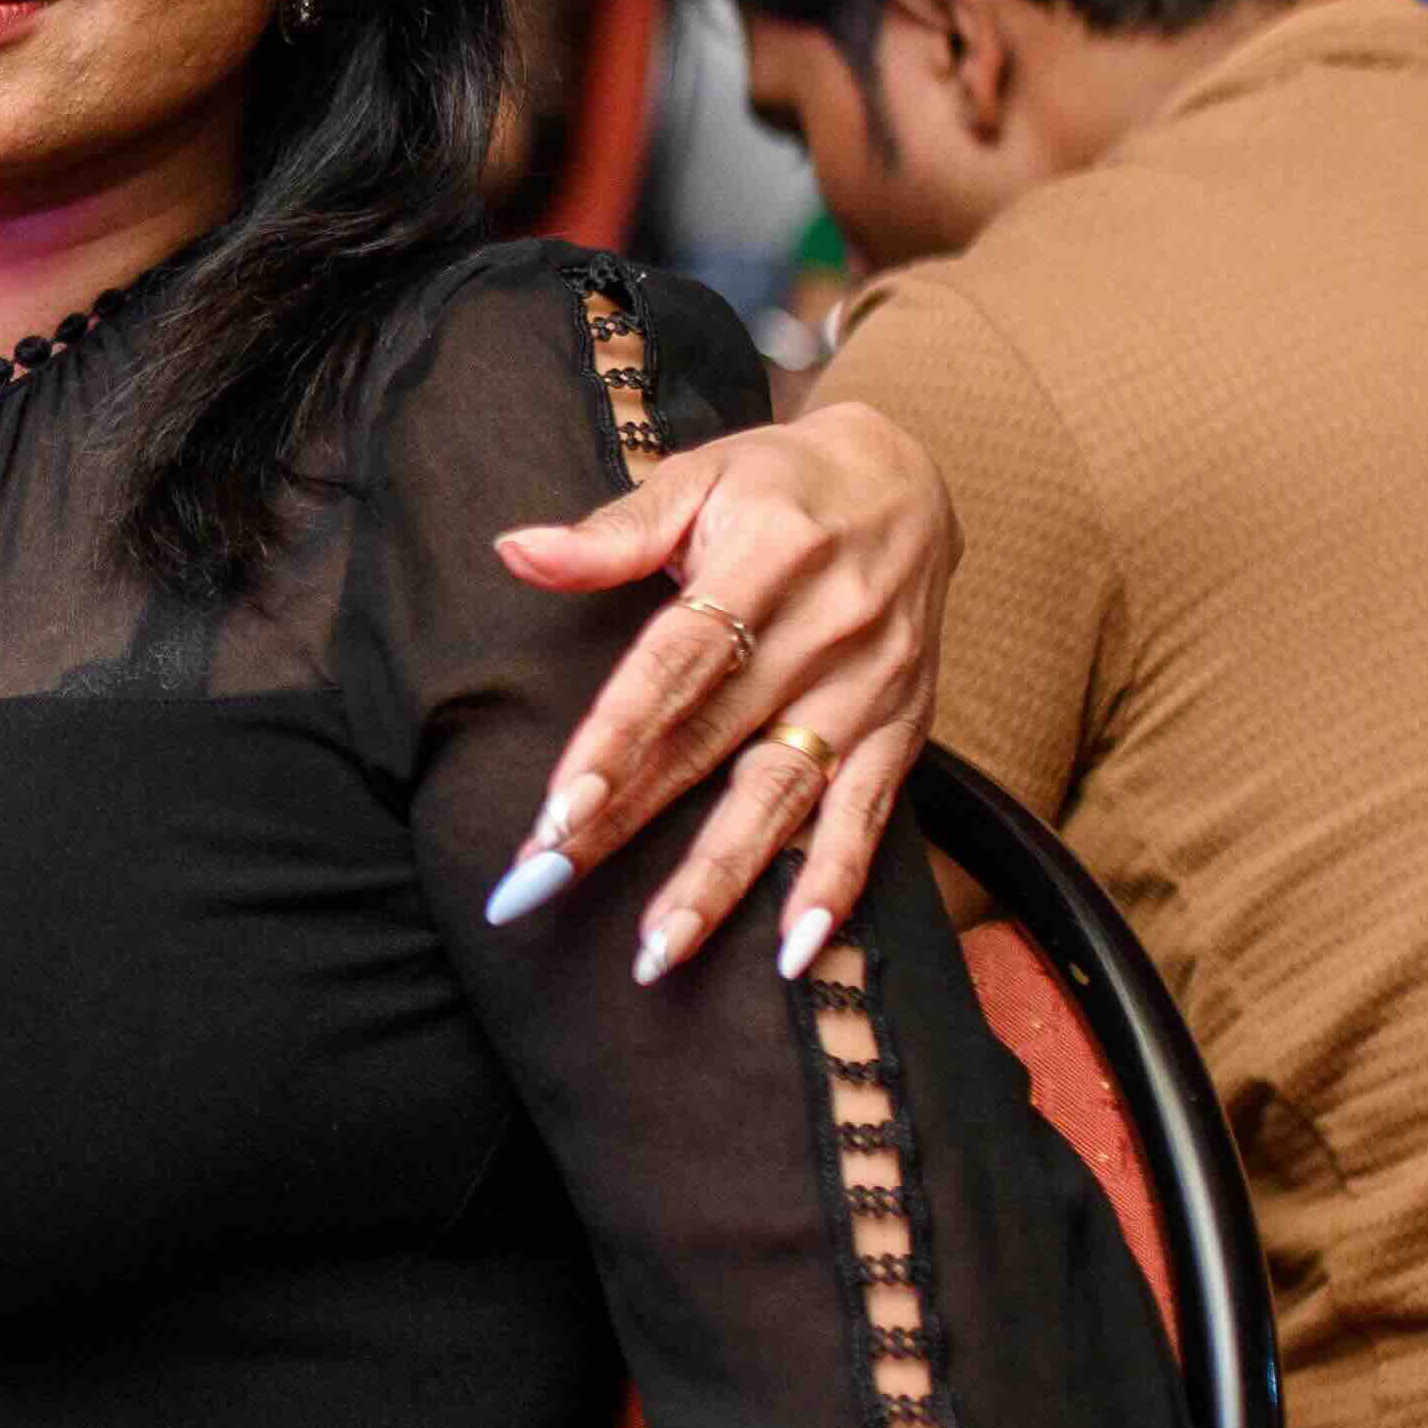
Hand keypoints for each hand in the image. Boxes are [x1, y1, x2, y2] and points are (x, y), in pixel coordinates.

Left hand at [487, 396, 955, 986]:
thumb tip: (515, 551)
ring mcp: (871, 686)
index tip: (558, 809)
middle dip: (627, 822)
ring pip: (782, 794)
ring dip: (720, 879)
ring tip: (657, 951)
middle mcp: (827, 628)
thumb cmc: (780, 484)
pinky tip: (796, 950)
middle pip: (710, 741)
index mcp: (768, 555)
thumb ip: (613, 531)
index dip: (616, 737)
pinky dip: (835, 883)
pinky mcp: (905, 727)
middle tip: (546, 887)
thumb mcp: (700, 477)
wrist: (912, 480)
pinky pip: (868, 816)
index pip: (676, 661)